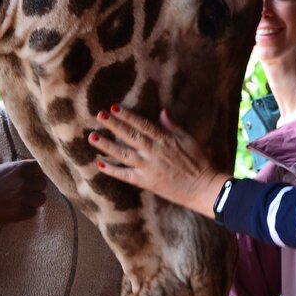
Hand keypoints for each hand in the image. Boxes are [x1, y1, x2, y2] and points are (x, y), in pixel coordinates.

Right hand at [0, 160, 46, 263]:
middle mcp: (23, 182)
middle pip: (43, 184)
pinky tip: (14, 210)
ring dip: (33, 200)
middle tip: (22, 191)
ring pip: (41, 199)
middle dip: (35, 187)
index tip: (29, 177)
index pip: (40, 167)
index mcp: (17, 168)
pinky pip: (33, 212)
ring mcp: (23, 198)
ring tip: (20, 201)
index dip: (35, 173)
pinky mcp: (19, 213)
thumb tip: (29, 163)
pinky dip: (26, 212)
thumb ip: (13, 168)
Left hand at [90, 106, 221, 213]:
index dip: (127, 116)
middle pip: (130, 136)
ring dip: (106, 145)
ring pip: (123, 154)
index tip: (114, 107)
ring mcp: (148, 167)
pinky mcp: (145, 182)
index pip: (142, 124)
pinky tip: (99, 163)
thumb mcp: (188, 139)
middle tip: (99, 115)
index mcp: (165, 140)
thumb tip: (162, 112)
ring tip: (92, 137)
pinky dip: (112, 170)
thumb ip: (173, 126)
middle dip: (113, 125)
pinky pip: (125, 175)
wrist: (202, 187)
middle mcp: (153, 152)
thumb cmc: (199, 162)